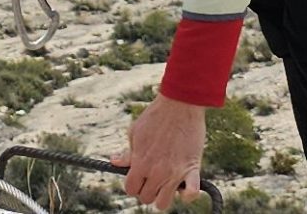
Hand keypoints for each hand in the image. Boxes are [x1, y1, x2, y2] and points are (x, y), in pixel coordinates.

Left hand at [114, 93, 204, 209]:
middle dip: (147, 190)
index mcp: (140, 163)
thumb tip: (114, 162)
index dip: (132, 185)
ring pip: (163, 203)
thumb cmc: (155, 116)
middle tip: (151, 178)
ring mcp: (174, 172)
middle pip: (146, 198)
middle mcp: (156, 172)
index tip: (137, 178)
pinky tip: (184, 187)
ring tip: (165, 183)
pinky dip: (188, 195)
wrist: (180, 103)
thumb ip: (127, 153)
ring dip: (163, 196)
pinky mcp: (192, 169)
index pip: (130, 189)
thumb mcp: (135, 132)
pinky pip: (191, 194)